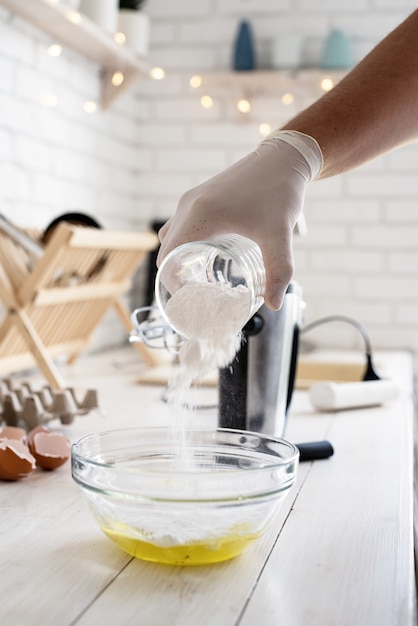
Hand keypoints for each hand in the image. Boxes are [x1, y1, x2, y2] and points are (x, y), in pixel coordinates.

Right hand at [157, 131, 321, 309]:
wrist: (283, 157)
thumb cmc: (280, 192)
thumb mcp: (279, 235)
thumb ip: (278, 270)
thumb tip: (274, 304)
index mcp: (199, 216)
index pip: (168, 260)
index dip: (174, 285)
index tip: (191, 301)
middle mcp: (188, 207)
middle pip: (166, 251)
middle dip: (176, 276)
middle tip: (199, 296)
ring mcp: (191, 199)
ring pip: (171, 237)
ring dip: (179, 258)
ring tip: (202, 278)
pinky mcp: (199, 195)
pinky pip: (180, 224)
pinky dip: (185, 242)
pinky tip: (208, 254)